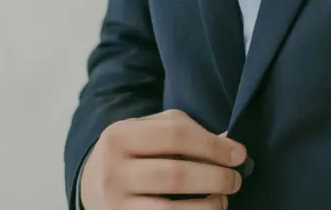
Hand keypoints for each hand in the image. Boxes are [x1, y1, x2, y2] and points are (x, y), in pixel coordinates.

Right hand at [80, 108, 246, 208]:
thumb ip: (188, 131)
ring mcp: (114, 204)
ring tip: (223, 200)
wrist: (90, 180)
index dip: (212, 146)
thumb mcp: (151, 129)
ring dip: (205, 207)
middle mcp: (113, 170)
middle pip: (175, 175)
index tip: (239, 154)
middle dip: (214, 178)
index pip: (176, 136)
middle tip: (235, 180)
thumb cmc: (133, 149)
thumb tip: (229, 146)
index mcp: (121, 135)